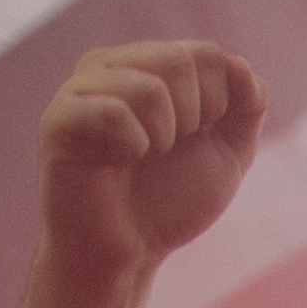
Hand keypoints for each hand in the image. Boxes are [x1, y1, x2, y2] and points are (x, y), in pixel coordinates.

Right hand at [34, 38, 264, 274]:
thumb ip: (247, 105)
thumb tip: (238, 61)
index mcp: (150, 64)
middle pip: (179, 60)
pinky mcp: (59, 118)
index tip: (195, 137)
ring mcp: (81, 88)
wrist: (128, 254)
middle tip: (167, 150)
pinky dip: (131, 146)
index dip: (218, 103)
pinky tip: (116, 162)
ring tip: (143, 157)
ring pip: (149, 87)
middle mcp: (112, 65)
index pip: (206, 53)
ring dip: (162, 136)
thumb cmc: (171, 202)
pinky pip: (112, 112)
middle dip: (192, 119)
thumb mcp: (228, 153)